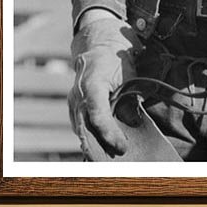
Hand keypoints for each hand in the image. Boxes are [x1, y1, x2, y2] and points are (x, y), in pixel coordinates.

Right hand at [68, 9, 139, 156]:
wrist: (98, 48)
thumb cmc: (114, 60)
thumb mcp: (127, 74)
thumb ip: (129, 99)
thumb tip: (133, 123)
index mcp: (91, 83)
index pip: (97, 114)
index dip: (109, 133)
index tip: (122, 147)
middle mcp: (77, 95)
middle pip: (85, 127)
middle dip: (100, 146)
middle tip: (117, 158)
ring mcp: (73, 103)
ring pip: (82, 130)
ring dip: (96, 145)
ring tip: (113, 157)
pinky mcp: (74, 109)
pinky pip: (81, 127)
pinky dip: (92, 138)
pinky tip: (105, 147)